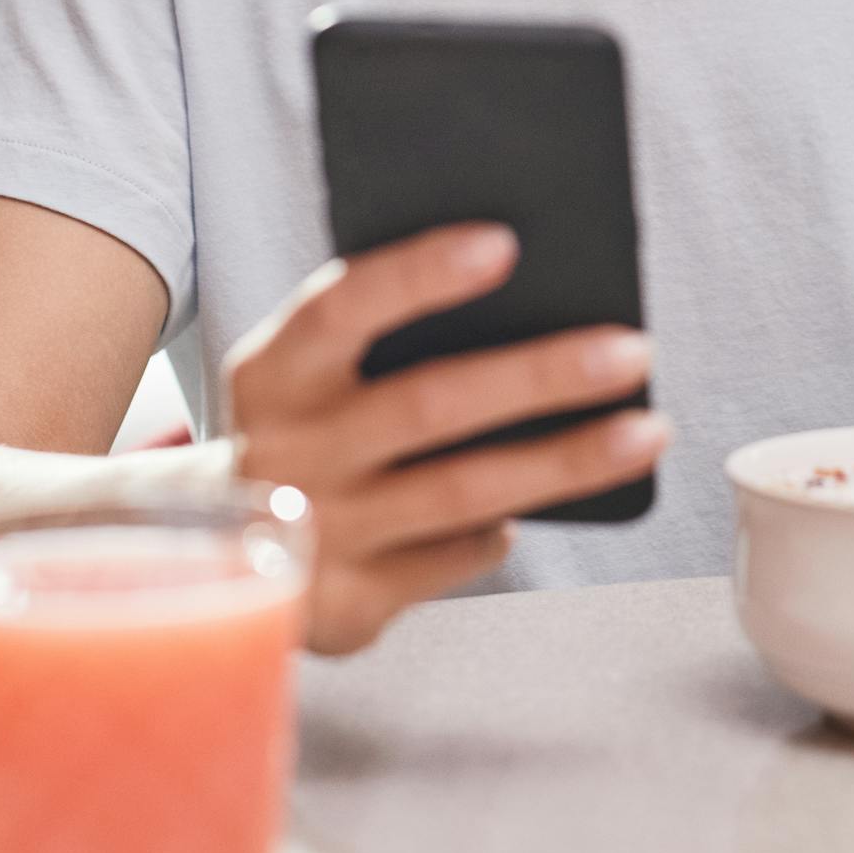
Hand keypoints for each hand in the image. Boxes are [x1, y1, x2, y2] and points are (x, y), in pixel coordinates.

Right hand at [220, 224, 665, 652]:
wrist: (208, 551)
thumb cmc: (298, 426)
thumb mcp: (305, 371)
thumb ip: (376, 336)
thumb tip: (520, 292)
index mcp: (269, 372)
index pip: (341, 306)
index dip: (420, 273)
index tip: (505, 243)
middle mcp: (285, 453)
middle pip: (428, 404)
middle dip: (541, 375)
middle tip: (634, 349)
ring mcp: (317, 537)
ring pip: (462, 492)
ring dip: (565, 461)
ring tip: (645, 431)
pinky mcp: (349, 609)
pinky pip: (454, 559)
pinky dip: (502, 527)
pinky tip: (537, 505)